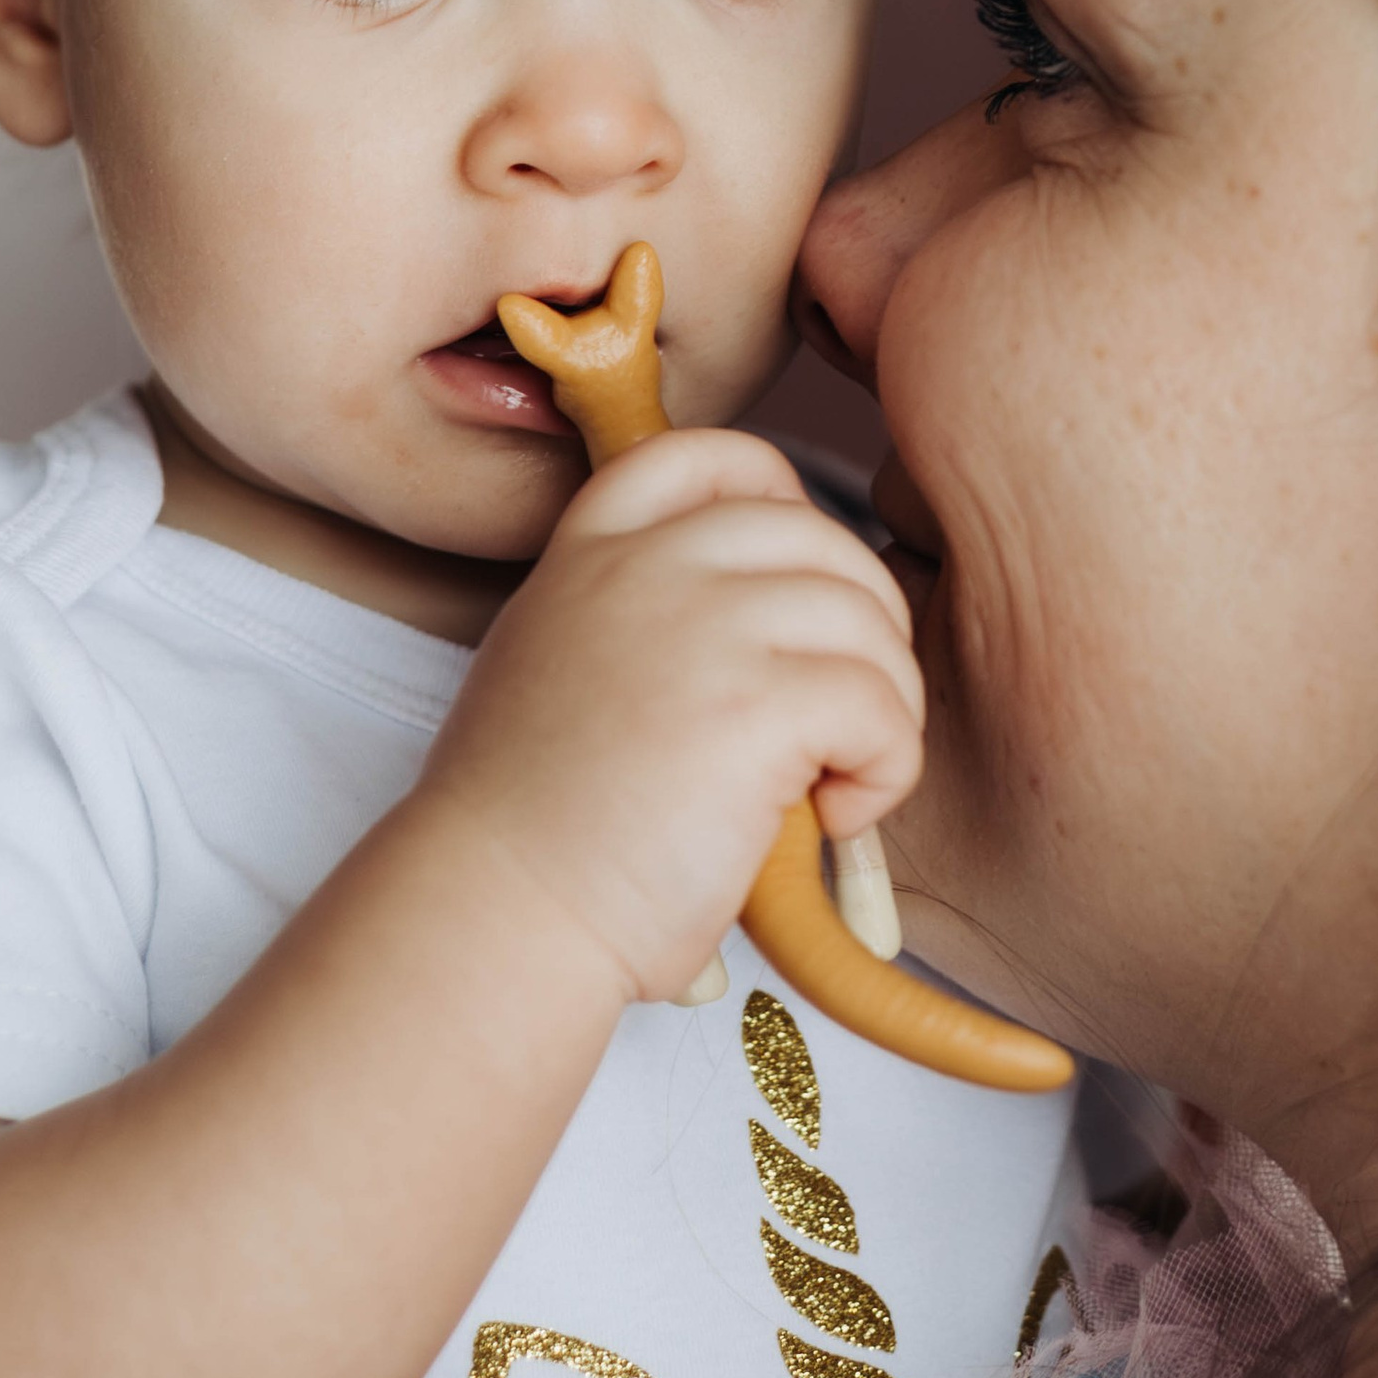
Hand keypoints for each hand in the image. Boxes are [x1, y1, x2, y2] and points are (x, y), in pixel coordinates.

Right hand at [407, 430, 923, 1004]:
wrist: (493, 919)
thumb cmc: (533, 836)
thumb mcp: (556, 670)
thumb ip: (639, 619)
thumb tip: (768, 623)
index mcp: (592, 554)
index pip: (717, 458)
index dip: (789, 505)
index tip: (796, 594)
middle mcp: (646, 567)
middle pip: (824, 540)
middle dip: (860, 632)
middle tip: (831, 725)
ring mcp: (701, 626)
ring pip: (871, 622)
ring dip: (880, 710)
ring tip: (828, 783)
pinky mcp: (755, 703)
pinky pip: (883, 705)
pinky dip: (884, 772)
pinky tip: (831, 820)